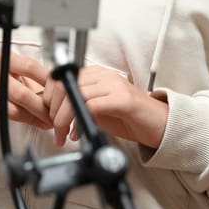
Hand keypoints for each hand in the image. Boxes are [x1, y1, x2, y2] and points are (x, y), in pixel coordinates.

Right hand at [0, 52, 51, 129]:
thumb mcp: (6, 68)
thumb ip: (28, 77)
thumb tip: (55, 89)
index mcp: (4, 59)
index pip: (30, 66)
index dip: (48, 78)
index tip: (62, 88)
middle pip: (24, 92)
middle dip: (44, 105)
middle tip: (58, 111)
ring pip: (18, 107)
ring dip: (38, 116)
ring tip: (51, 120)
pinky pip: (11, 115)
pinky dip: (28, 120)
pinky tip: (38, 122)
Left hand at [42, 65, 167, 148]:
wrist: (159, 124)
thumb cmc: (127, 118)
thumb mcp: (95, 110)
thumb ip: (76, 105)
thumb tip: (51, 112)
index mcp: (94, 74)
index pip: (60, 77)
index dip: (48, 98)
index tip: (48, 117)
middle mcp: (103, 75)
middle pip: (64, 85)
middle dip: (54, 111)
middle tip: (56, 130)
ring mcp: (114, 85)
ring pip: (75, 95)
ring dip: (64, 119)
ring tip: (64, 135)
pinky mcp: (123, 99)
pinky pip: (92, 105)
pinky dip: (80, 121)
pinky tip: (79, 133)